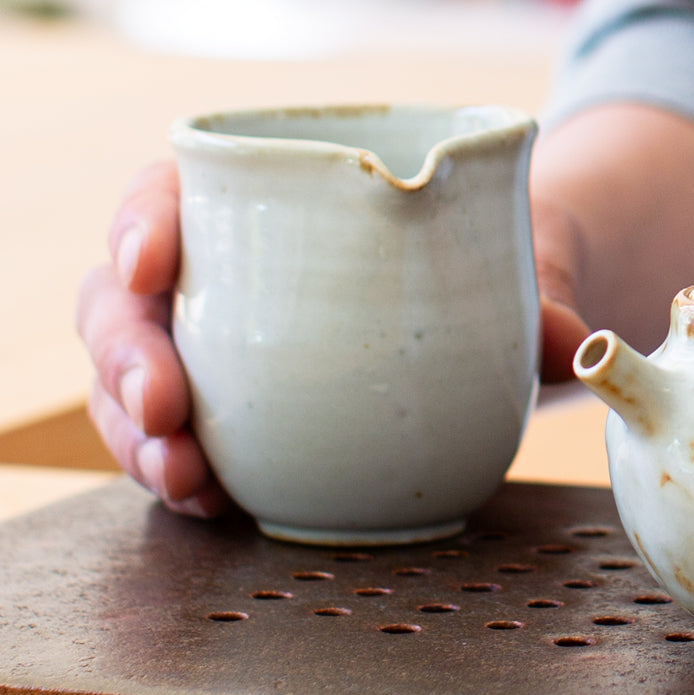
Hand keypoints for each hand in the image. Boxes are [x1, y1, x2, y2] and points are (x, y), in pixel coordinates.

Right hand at [77, 160, 603, 510]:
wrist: (489, 313)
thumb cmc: (483, 256)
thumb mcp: (516, 260)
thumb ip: (542, 294)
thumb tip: (569, 343)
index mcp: (262, 198)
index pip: (171, 191)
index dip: (141, 222)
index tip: (151, 264)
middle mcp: (217, 273)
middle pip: (124, 299)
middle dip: (127, 354)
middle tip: (164, 407)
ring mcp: (211, 351)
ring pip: (131, 381)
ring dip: (137, 435)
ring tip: (182, 477)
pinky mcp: (228, 417)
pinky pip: (174, 441)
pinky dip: (176, 474)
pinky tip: (203, 503)